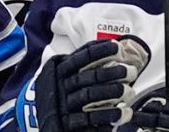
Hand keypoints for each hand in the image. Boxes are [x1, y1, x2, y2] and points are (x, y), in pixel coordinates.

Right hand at [32, 35, 149, 131]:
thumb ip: (80, 64)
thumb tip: (109, 50)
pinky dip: (107, 115)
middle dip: (111, 72)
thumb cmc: (59, 92)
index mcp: (61, 70)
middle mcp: (62, 85)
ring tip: (129, 91)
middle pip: (88, 76)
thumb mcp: (63, 74)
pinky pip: (89, 119)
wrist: (38, 118)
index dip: (100, 51)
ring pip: (89, 95)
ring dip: (111, 92)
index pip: (81, 57)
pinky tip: (123, 113)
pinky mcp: (68, 122)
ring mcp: (64, 104)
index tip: (117, 47)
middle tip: (130, 71)